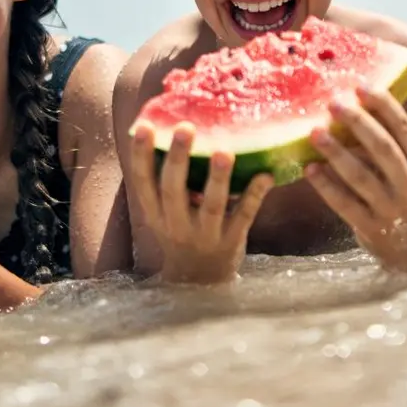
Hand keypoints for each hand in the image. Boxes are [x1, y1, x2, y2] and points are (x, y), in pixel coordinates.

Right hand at [126, 122, 273, 284]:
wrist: (199, 280)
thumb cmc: (182, 230)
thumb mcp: (164, 212)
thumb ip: (167, 180)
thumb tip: (172, 126)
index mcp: (155, 212)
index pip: (142, 181)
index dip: (140, 155)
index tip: (144, 127)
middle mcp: (175, 224)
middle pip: (173, 189)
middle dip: (179, 158)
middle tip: (186, 128)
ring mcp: (204, 235)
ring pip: (211, 205)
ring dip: (218, 178)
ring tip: (224, 152)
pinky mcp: (230, 242)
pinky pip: (243, 216)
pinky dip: (254, 195)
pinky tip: (265, 175)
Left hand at [304, 86, 406, 270]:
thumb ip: (391, 145)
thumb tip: (355, 106)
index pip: (404, 129)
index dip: (383, 105)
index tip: (361, 85)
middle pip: (383, 149)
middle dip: (357, 123)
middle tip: (333, 102)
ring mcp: (392, 209)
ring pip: (361, 176)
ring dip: (335, 152)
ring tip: (314, 133)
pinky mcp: (372, 228)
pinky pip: (345, 204)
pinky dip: (326, 186)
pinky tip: (309, 169)